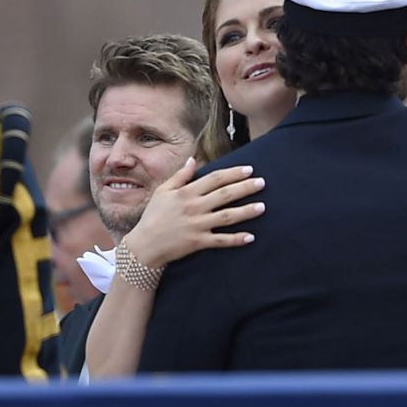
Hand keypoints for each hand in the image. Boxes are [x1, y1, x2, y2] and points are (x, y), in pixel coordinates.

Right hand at [121, 158, 265, 268]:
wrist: (144, 246)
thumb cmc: (153, 217)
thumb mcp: (163, 192)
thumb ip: (180, 176)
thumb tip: (192, 159)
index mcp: (186, 193)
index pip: (214, 179)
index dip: (232, 173)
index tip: (249, 169)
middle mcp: (193, 207)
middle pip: (224, 195)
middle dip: (245, 188)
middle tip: (262, 183)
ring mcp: (197, 225)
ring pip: (226, 217)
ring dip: (246, 212)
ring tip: (263, 207)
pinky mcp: (198, 242)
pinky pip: (220, 241)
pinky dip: (236, 239)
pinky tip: (251, 236)